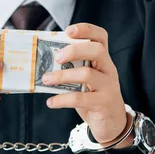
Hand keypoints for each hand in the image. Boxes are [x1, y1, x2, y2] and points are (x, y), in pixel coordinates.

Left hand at [41, 23, 126, 143]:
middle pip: (97, 50)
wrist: (112, 124)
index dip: (86, 30)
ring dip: (62, 76)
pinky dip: (62, 99)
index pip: (101, 37)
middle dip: (74, 50)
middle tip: (56, 57)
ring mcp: (108, 86)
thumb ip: (71, 68)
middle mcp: (108, 69)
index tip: (68, 30)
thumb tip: (42, 61)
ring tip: (45, 80)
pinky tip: (51, 102)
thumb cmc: (92, 96)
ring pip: (87, 74)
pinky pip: (81, 98)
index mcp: (102, 60)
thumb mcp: (84, 79)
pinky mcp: (104, 104)